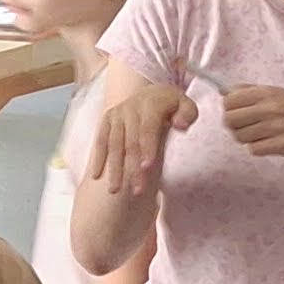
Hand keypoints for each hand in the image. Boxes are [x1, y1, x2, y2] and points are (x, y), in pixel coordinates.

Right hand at [88, 75, 195, 192]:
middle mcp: (130, 108)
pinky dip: (98, 158)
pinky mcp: (107, 119)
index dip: (147, 149)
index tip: (147, 168)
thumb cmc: (173, 105)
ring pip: (114, 145)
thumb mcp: (187, 105)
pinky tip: (95, 176)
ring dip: (114, 168)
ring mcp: (116, 114)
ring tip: (115, 191)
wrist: (154, 92)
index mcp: (150, 105)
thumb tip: (180, 125)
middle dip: (133, 168)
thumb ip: (187, 114)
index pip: (148, 130)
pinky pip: (100, 141)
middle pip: (130, 142)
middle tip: (137, 191)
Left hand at [219, 83, 283, 164]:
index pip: (229, 100)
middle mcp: (272, 106)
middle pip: (230, 119)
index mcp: (268, 92)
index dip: (228, 110)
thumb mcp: (278, 94)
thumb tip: (223, 91)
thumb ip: (251, 91)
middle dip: (233, 127)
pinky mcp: (283, 143)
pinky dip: (259, 149)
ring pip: (240, 136)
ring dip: (247, 140)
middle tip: (245, 129)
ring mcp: (278, 125)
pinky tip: (270, 144)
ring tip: (261, 137)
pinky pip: (254, 149)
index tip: (236, 114)